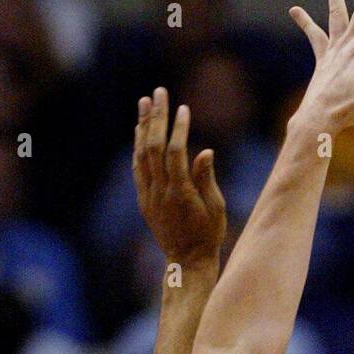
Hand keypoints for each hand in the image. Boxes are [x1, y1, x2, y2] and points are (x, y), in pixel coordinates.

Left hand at [133, 87, 226, 266]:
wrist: (187, 261)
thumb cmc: (209, 235)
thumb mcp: (216, 208)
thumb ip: (207, 179)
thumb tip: (205, 150)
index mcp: (180, 193)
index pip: (175, 153)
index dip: (178, 129)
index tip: (183, 109)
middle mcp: (160, 193)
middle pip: (154, 148)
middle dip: (156, 118)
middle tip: (159, 92)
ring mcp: (149, 197)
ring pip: (142, 155)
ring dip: (142, 127)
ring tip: (144, 102)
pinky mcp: (144, 201)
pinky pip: (137, 168)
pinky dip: (138, 147)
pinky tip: (139, 130)